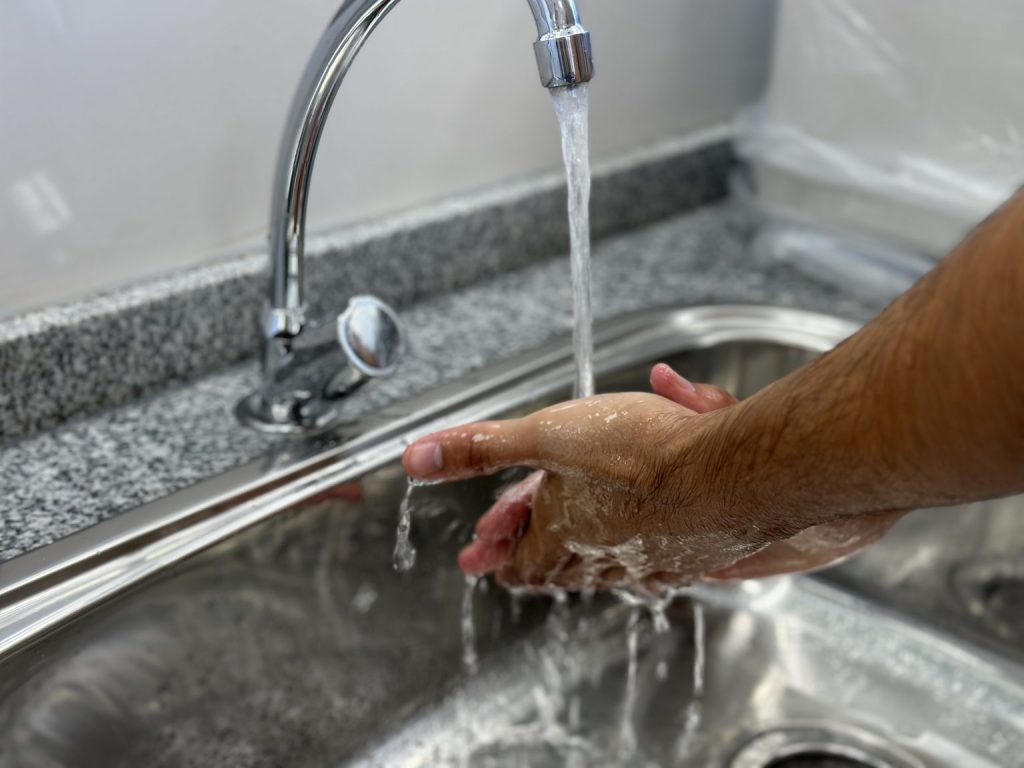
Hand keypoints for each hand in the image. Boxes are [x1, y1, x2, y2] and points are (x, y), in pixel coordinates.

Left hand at [402, 364, 895, 590]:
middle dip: (530, 551)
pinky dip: (634, 543)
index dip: (494, 554)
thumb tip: (418, 457)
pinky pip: (653, 556)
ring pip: (606, 563)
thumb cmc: (644, 456)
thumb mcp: (545, 435)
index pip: (517, 564)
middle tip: (512, 547)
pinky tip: (642, 526)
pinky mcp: (695, 551)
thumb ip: (481, 447)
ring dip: (581, 546)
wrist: (734, 474)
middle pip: (558, 568)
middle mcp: (607, 559)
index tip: (478, 554)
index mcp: (564, 538)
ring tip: (573, 534)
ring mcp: (654, 560)